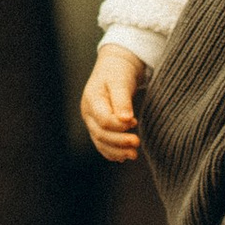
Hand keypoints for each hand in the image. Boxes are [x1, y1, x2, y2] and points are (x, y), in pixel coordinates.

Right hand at [81, 42, 146, 162]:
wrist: (115, 67)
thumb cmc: (118, 71)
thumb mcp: (120, 80)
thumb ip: (122, 99)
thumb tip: (126, 120)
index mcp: (91, 99)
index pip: (103, 120)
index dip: (118, 125)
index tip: (134, 122)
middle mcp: (88, 112)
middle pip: (100, 134)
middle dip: (119, 141)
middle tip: (137, 143)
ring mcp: (92, 121)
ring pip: (100, 142)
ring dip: (117, 151)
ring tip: (133, 155)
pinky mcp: (98, 126)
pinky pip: (102, 144)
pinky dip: (112, 152)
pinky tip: (124, 157)